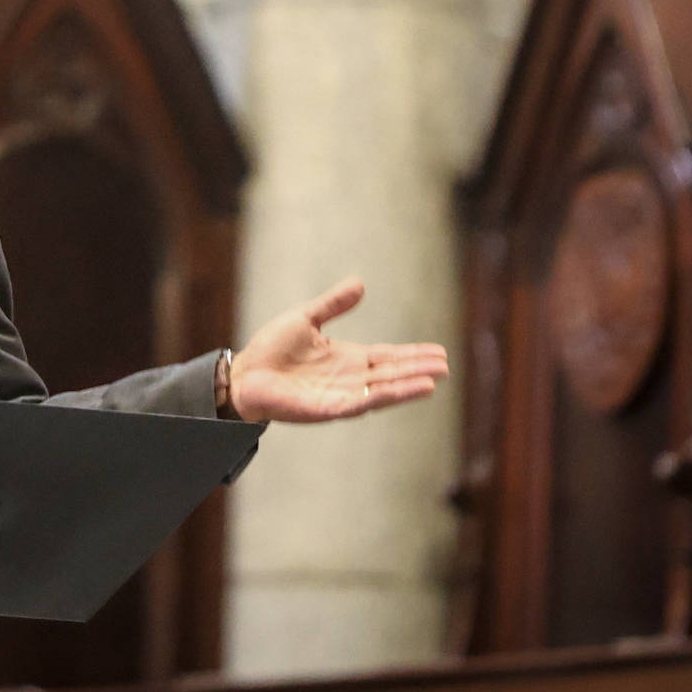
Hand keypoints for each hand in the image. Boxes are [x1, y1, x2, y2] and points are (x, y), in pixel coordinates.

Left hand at [219, 276, 447, 421]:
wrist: (244, 373)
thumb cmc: (271, 349)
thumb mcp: (306, 318)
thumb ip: (333, 304)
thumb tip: (360, 283)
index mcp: (346, 359)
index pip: (387, 356)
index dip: (412, 355)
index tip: (439, 352)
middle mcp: (348, 379)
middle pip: (391, 374)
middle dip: (418, 370)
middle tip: (447, 366)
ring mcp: (340, 395)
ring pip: (382, 390)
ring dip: (407, 386)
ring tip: (435, 380)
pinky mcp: (327, 408)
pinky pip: (359, 403)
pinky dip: (382, 398)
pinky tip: (400, 392)